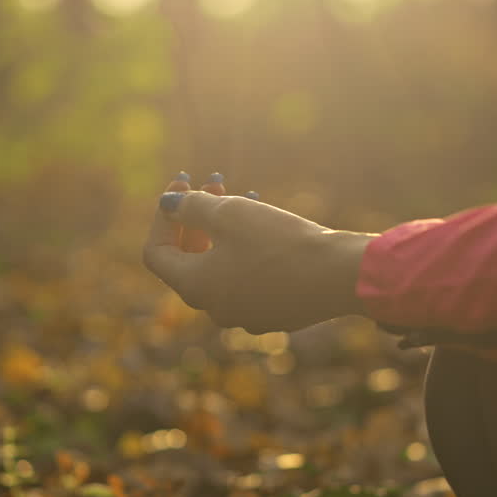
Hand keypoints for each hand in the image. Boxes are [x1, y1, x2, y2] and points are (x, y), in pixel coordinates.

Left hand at [142, 187, 374, 333]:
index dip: (163, 216)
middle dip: (196, 218)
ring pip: (222, 266)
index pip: (156, 253)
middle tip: (214, 182)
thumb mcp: (229, 213)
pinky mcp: (275, 313)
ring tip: (246, 195)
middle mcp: (215, 309)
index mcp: (195, 288)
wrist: (340, 276)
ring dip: (225, 230)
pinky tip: (270, 224)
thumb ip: (190, 207)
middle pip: (189, 260)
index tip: (183, 183)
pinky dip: (248, 250)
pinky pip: (249, 278)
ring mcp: (246, 315)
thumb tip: (167, 206)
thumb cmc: (279, 242)